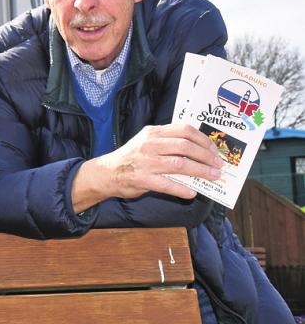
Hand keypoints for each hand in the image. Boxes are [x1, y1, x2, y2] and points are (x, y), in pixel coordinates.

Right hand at [72, 123, 223, 210]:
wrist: (106, 173)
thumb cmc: (130, 158)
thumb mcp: (146, 142)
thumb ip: (167, 143)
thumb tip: (197, 152)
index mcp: (152, 133)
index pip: (184, 130)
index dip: (203, 139)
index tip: (214, 149)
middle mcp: (150, 144)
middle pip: (185, 146)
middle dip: (206, 156)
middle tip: (218, 165)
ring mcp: (146, 162)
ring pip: (181, 164)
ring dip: (201, 171)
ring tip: (213, 177)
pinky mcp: (142, 179)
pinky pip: (168, 184)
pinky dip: (183, 189)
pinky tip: (192, 193)